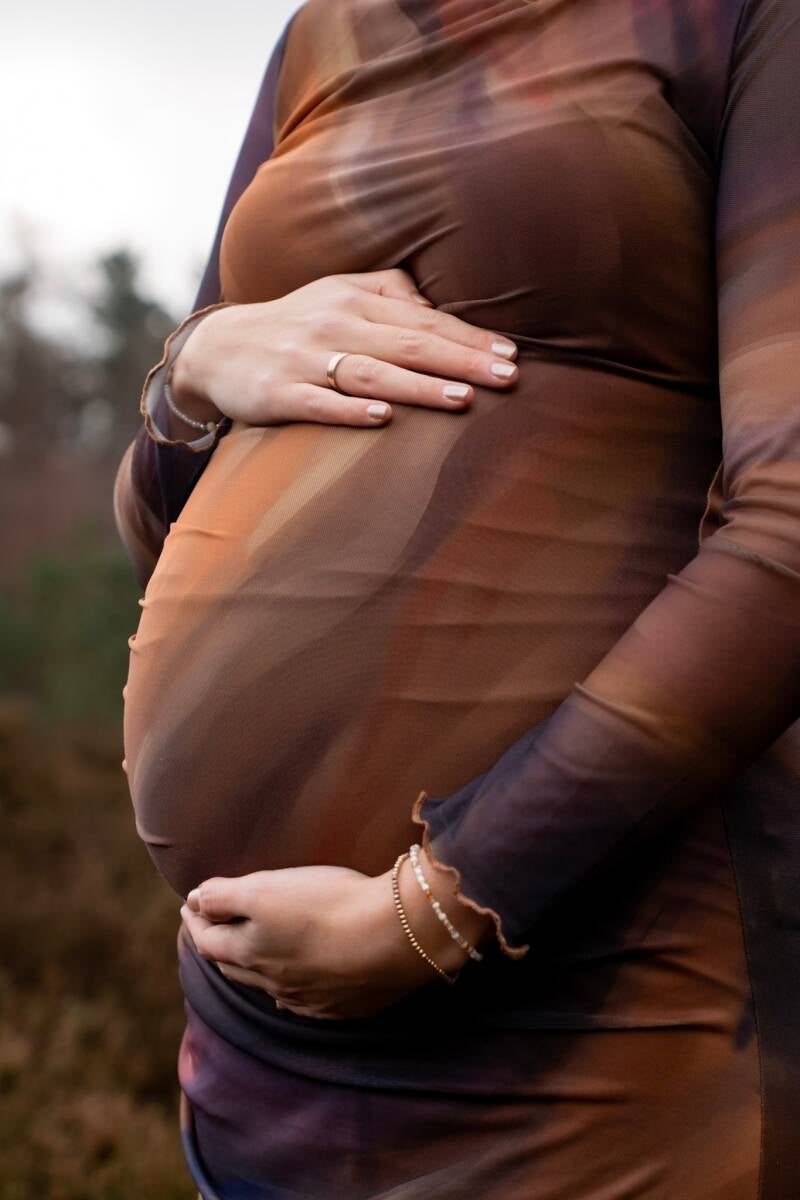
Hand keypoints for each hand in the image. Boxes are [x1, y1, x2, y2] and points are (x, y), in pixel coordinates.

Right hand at [169, 269, 517, 432]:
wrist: (218, 349)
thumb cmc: (296, 323)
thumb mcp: (339, 293)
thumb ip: (390, 293)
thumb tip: (437, 308)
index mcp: (355, 301)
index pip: (424, 320)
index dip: (469, 338)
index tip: (511, 355)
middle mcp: (334, 325)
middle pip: (408, 344)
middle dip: (461, 361)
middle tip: (507, 378)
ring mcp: (305, 360)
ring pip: (372, 374)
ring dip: (420, 387)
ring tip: (464, 399)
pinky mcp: (279, 394)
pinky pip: (319, 404)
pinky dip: (350, 411)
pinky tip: (382, 420)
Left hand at [180, 850, 492, 1019]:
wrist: (396, 935)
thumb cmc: (328, 905)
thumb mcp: (266, 890)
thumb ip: (224, 895)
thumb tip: (195, 899)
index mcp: (250, 954)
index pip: (208, 940)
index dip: (196, 920)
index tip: (190, 905)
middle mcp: (274, 984)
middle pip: (234, 968)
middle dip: (217, 945)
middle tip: (211, 928)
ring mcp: (310, 999)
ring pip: (268, 987)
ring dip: (252, 968)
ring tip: (250, 952)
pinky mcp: (345, 1005)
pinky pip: (305, 999)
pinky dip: (291, 985)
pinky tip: (298, 980)